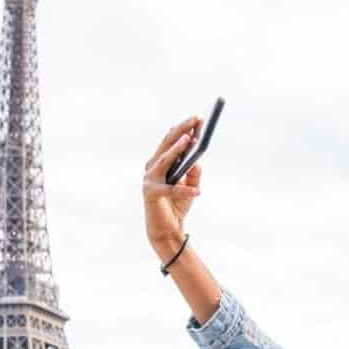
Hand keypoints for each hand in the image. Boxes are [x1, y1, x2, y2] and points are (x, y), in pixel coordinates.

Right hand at [143, 116, 204, 259]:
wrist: (167, 230)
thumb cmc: (177, 205)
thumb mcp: (190, 186)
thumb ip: (193, 172)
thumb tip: (197, 159)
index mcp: (160, 163)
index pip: (171, 141)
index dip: (184, 128)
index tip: (197, 118)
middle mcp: (152, 167)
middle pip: (167, 144)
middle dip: (183, 131)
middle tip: (196, 120)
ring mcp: (150, 179)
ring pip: (165, 160)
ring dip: (177, 149)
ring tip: (190, 140)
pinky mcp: (152, 194)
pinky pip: (171, 189)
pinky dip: (185, 190)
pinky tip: (198, 191)